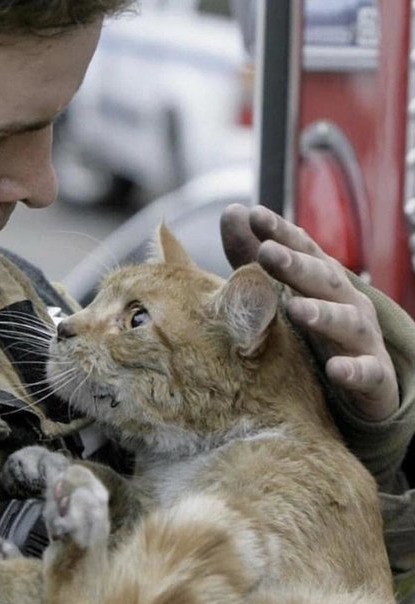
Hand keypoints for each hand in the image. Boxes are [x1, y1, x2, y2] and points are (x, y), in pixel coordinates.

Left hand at [220, 203, 398, 420]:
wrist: (361, 388)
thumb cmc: (316, 334)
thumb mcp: (283, 293)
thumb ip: (253, 257)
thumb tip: (233, 211)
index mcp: (323, 284)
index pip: (304, 251)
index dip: (282, 233)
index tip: (255, 215)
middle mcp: (347, 304)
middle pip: (324, 280)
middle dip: (297, 265)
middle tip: (267, 253)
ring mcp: (363, 340)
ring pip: (347, 323)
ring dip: (324, 314)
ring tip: (297, 309)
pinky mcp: (374, 378)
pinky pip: (368, 374)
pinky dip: (354, 371)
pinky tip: (335, 370)